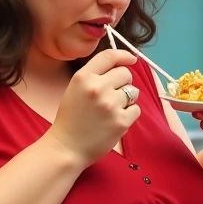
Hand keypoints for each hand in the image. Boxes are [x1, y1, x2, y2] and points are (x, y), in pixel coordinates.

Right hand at [47, 48, 140, 166]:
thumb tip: (123, 66)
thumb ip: (94, 76)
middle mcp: (97, 87)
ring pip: (134, 92)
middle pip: (126, 74)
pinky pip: (136, 110)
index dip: (124, 55)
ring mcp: (110, 104)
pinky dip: (129, 115)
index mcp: (84, 77)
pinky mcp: (121, 121)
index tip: (132, 59)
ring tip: (112, 111)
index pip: (110, 56)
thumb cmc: (70, 120)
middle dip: (123, 83)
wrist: (66, 148)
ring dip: (127, 100)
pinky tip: (115, 121)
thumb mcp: (75, 89)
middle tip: (112, 96)